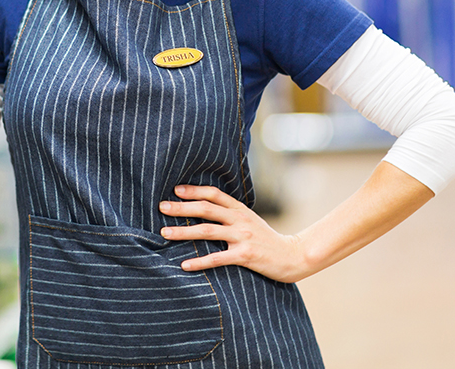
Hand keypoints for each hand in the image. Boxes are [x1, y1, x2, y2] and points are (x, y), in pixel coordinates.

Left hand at [159, 184, 307, 282]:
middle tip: (161, 207)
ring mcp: (242, 237)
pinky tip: (184, 264)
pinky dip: (199, 261)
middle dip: (182, 208)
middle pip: (206, 209)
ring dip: (184, 231)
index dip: (194, 190)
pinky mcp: (245, 255)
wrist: (293, 256)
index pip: (214, 194)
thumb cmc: (266, 239)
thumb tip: (205, 207)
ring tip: (164, 233)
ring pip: (207, 231)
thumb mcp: (249, 220)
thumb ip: (230, 213)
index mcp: (240, 209)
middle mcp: (240, 219)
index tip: (175, 189)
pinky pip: (217, 258)